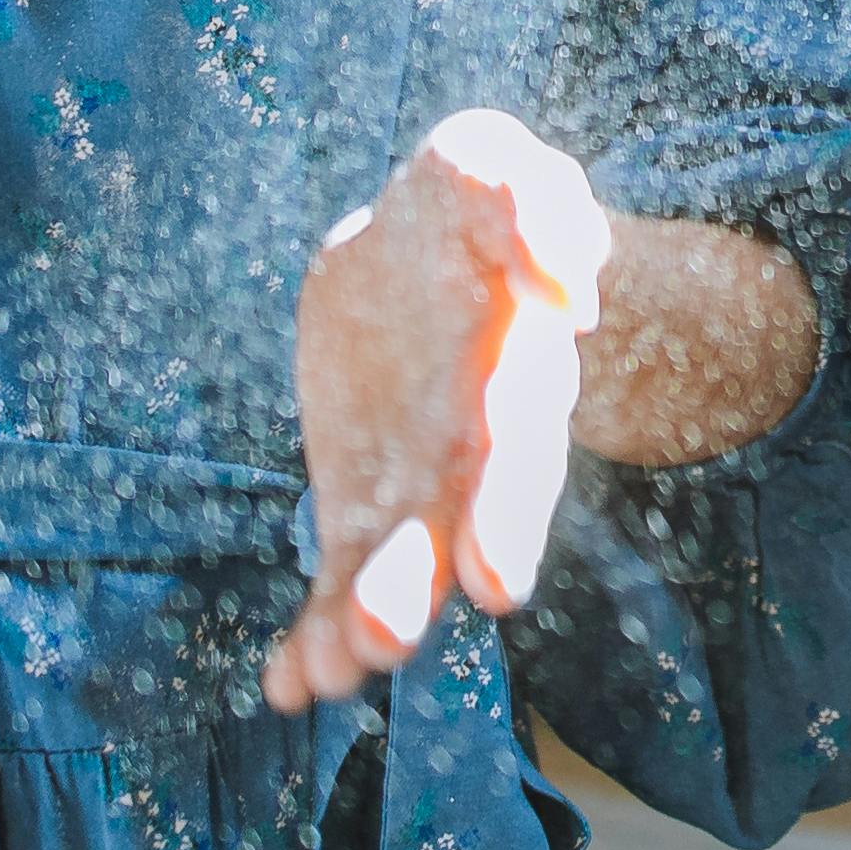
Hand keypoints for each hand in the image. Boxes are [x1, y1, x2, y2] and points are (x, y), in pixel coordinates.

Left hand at [268, 108, 611, 709]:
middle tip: (384, 641)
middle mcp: (474, 451)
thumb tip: (564, 283)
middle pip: (454, 529)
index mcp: (512, 374)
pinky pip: (341, 574)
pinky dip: (315, 631)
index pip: (513, 451)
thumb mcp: (488, 165)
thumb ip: (529, 204)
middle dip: (421, 583)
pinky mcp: (362, 501)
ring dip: (364, 621)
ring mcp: (418, 486)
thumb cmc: (464, 204)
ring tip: (328, 674)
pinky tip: (286, 684)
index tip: (492, 584)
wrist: (416, 249)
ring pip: (394, 566)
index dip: (505, 518)